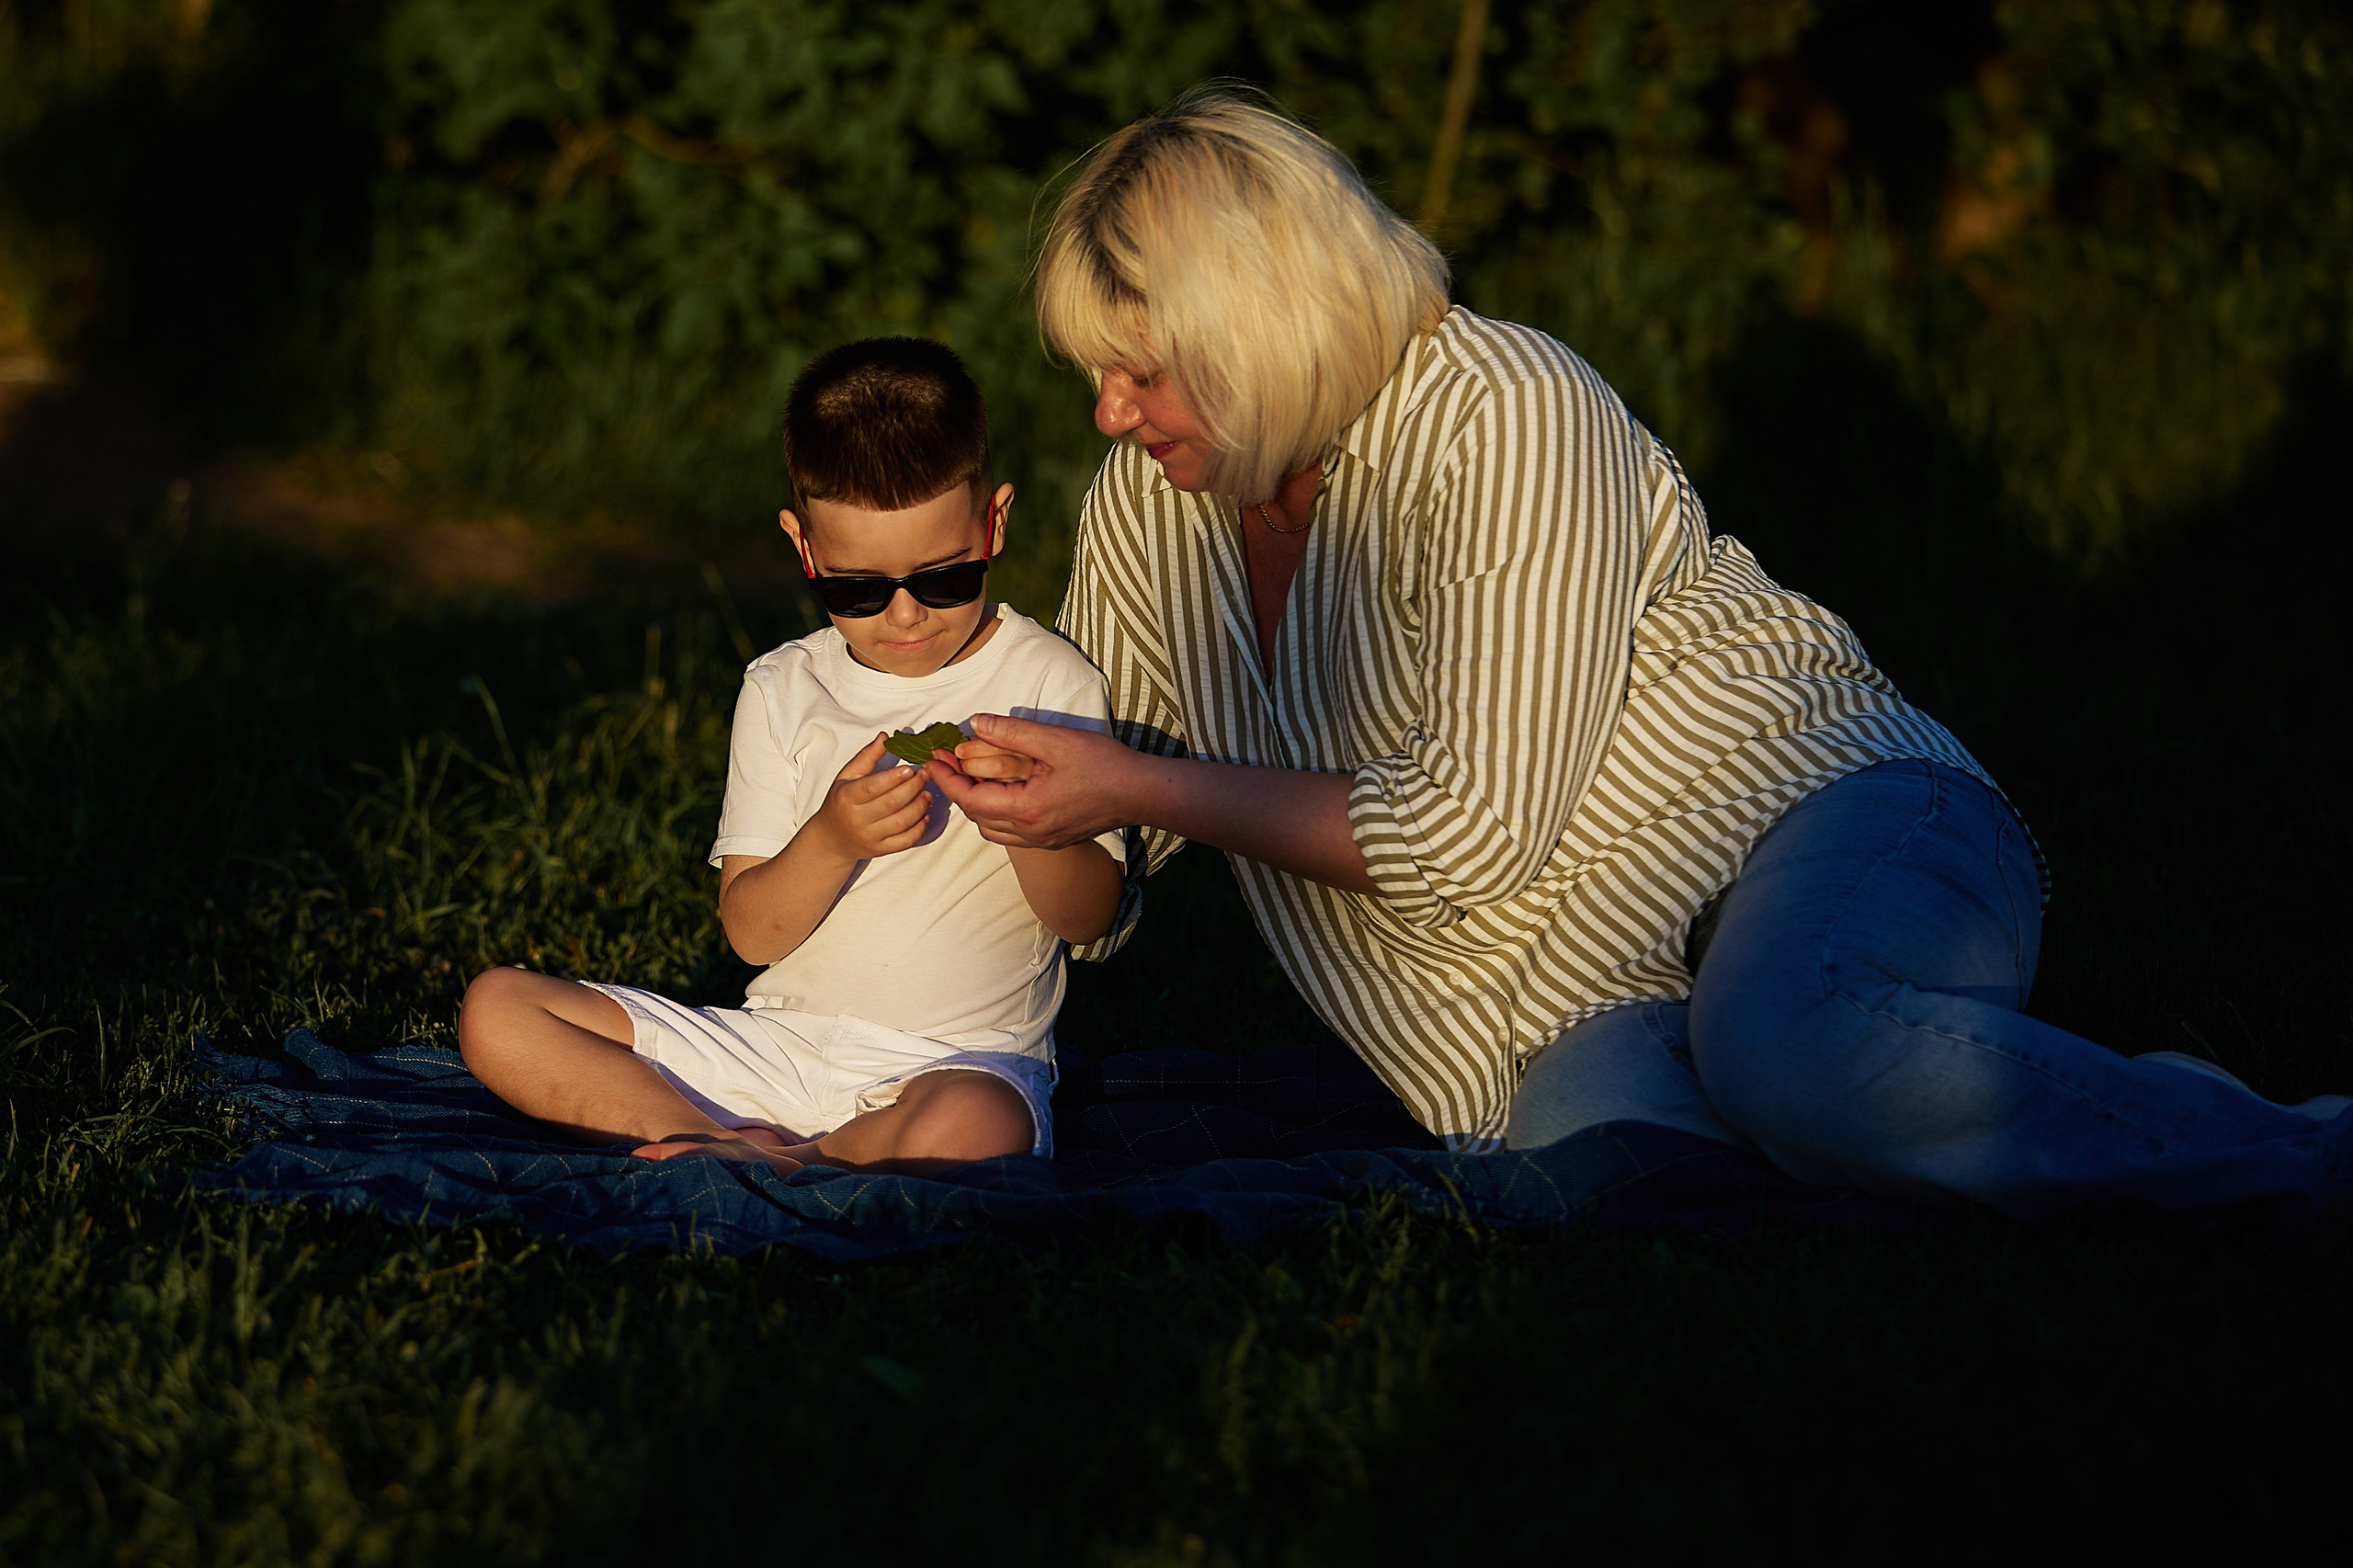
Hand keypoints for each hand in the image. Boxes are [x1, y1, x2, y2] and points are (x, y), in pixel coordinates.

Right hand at [811, 733, 933, 860]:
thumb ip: (867, 756)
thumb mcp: (847, 776)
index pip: (873, 787)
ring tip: (927, 794)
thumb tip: (885, 736)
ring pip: (901, 822)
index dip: (894, 778)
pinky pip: (905, 841)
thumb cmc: (841, 801)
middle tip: (925, 775)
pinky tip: (924, 814)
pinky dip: (919, 828)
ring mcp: (870, 837)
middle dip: (913, 788)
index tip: (910, 768)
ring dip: (919, 807)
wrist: (831, 838)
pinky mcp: (880, 850)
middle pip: (891, 803)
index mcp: (848, 797)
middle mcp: (857, 819)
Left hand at [926, 713, 1135, 849]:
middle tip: (948, 762)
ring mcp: (1043, 840)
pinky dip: (996, 815)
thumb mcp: (1055, 740)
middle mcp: (1030, 832)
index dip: (947, 778)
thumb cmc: (1103, 764)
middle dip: (958, 789)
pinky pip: (1011, 834)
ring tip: (971, 777)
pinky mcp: (1053, 840)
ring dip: (976, 805)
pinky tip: (1001, 793)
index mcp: (1026, 809)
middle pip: (977, 816)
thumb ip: (1012, 732)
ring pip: (992, 829)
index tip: (933, 759)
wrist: (1140, 792)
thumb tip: (975, 723)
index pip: (970, 798)